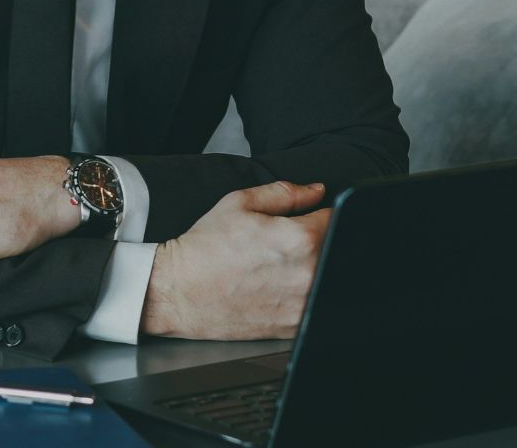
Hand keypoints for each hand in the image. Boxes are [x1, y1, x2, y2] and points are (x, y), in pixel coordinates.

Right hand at [140, 180, 330, 340]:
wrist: (179, 292)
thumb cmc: (204, 249)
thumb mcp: (239, 204)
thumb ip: (285, 192)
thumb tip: (316, 191)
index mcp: (300, 238)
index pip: (336, 218)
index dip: (319, 215)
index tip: (306, 219)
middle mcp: (309, 273)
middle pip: (337, 249)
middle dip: (318, 243)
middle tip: (286, 246)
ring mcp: (305, 304)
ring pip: (329, 277)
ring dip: (314, 269)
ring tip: (280, 268)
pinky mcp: (296, 326)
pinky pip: (317, 305)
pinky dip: (305, 294)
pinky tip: (278, 288)